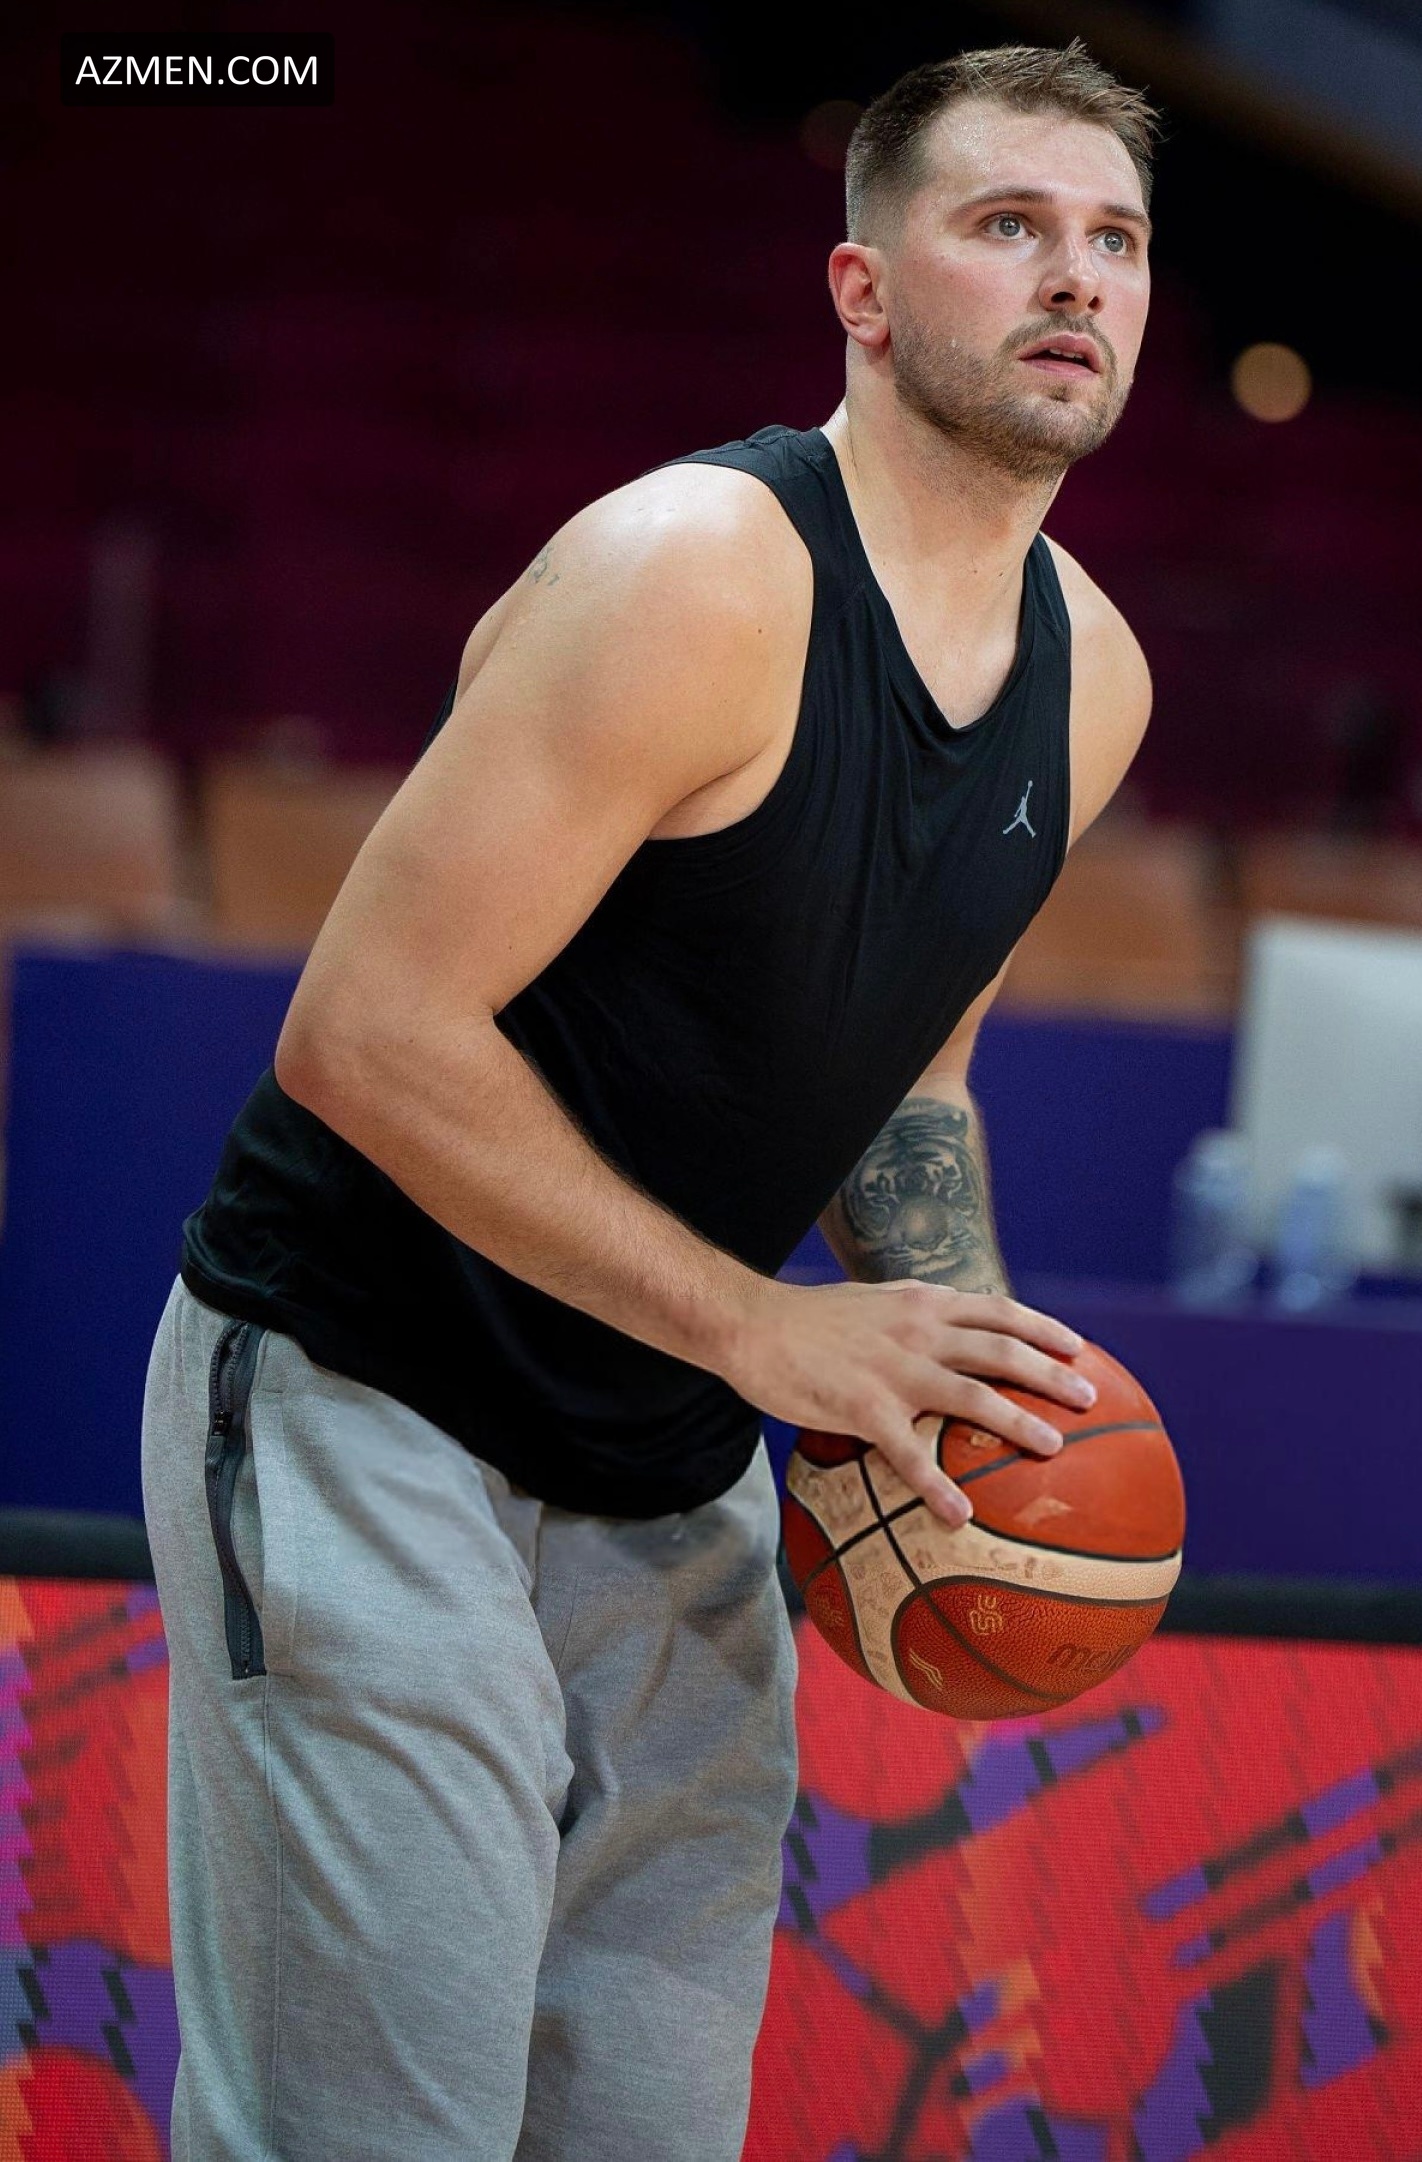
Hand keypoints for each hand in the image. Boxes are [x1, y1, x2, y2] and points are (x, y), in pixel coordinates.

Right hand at [724, 1277, 1094, 1527]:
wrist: (750, 1323)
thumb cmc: (808, 1320)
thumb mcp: (872, 1303)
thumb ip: (912, 1317)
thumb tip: (948, 1337)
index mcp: (921, 1303)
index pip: (997, 1310)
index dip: (1042, 1328)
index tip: (1079, 1347)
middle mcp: (917, 1330)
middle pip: (1001, 1350)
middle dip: (1052, 1372)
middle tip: (1091, 1397)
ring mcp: (893, 1368)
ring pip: (972, 1394)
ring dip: (1018, 1422)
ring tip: (1054, 1447)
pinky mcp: (862, 1406)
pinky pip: (908, 1453)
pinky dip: (937, 1485)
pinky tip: (959, 1514)